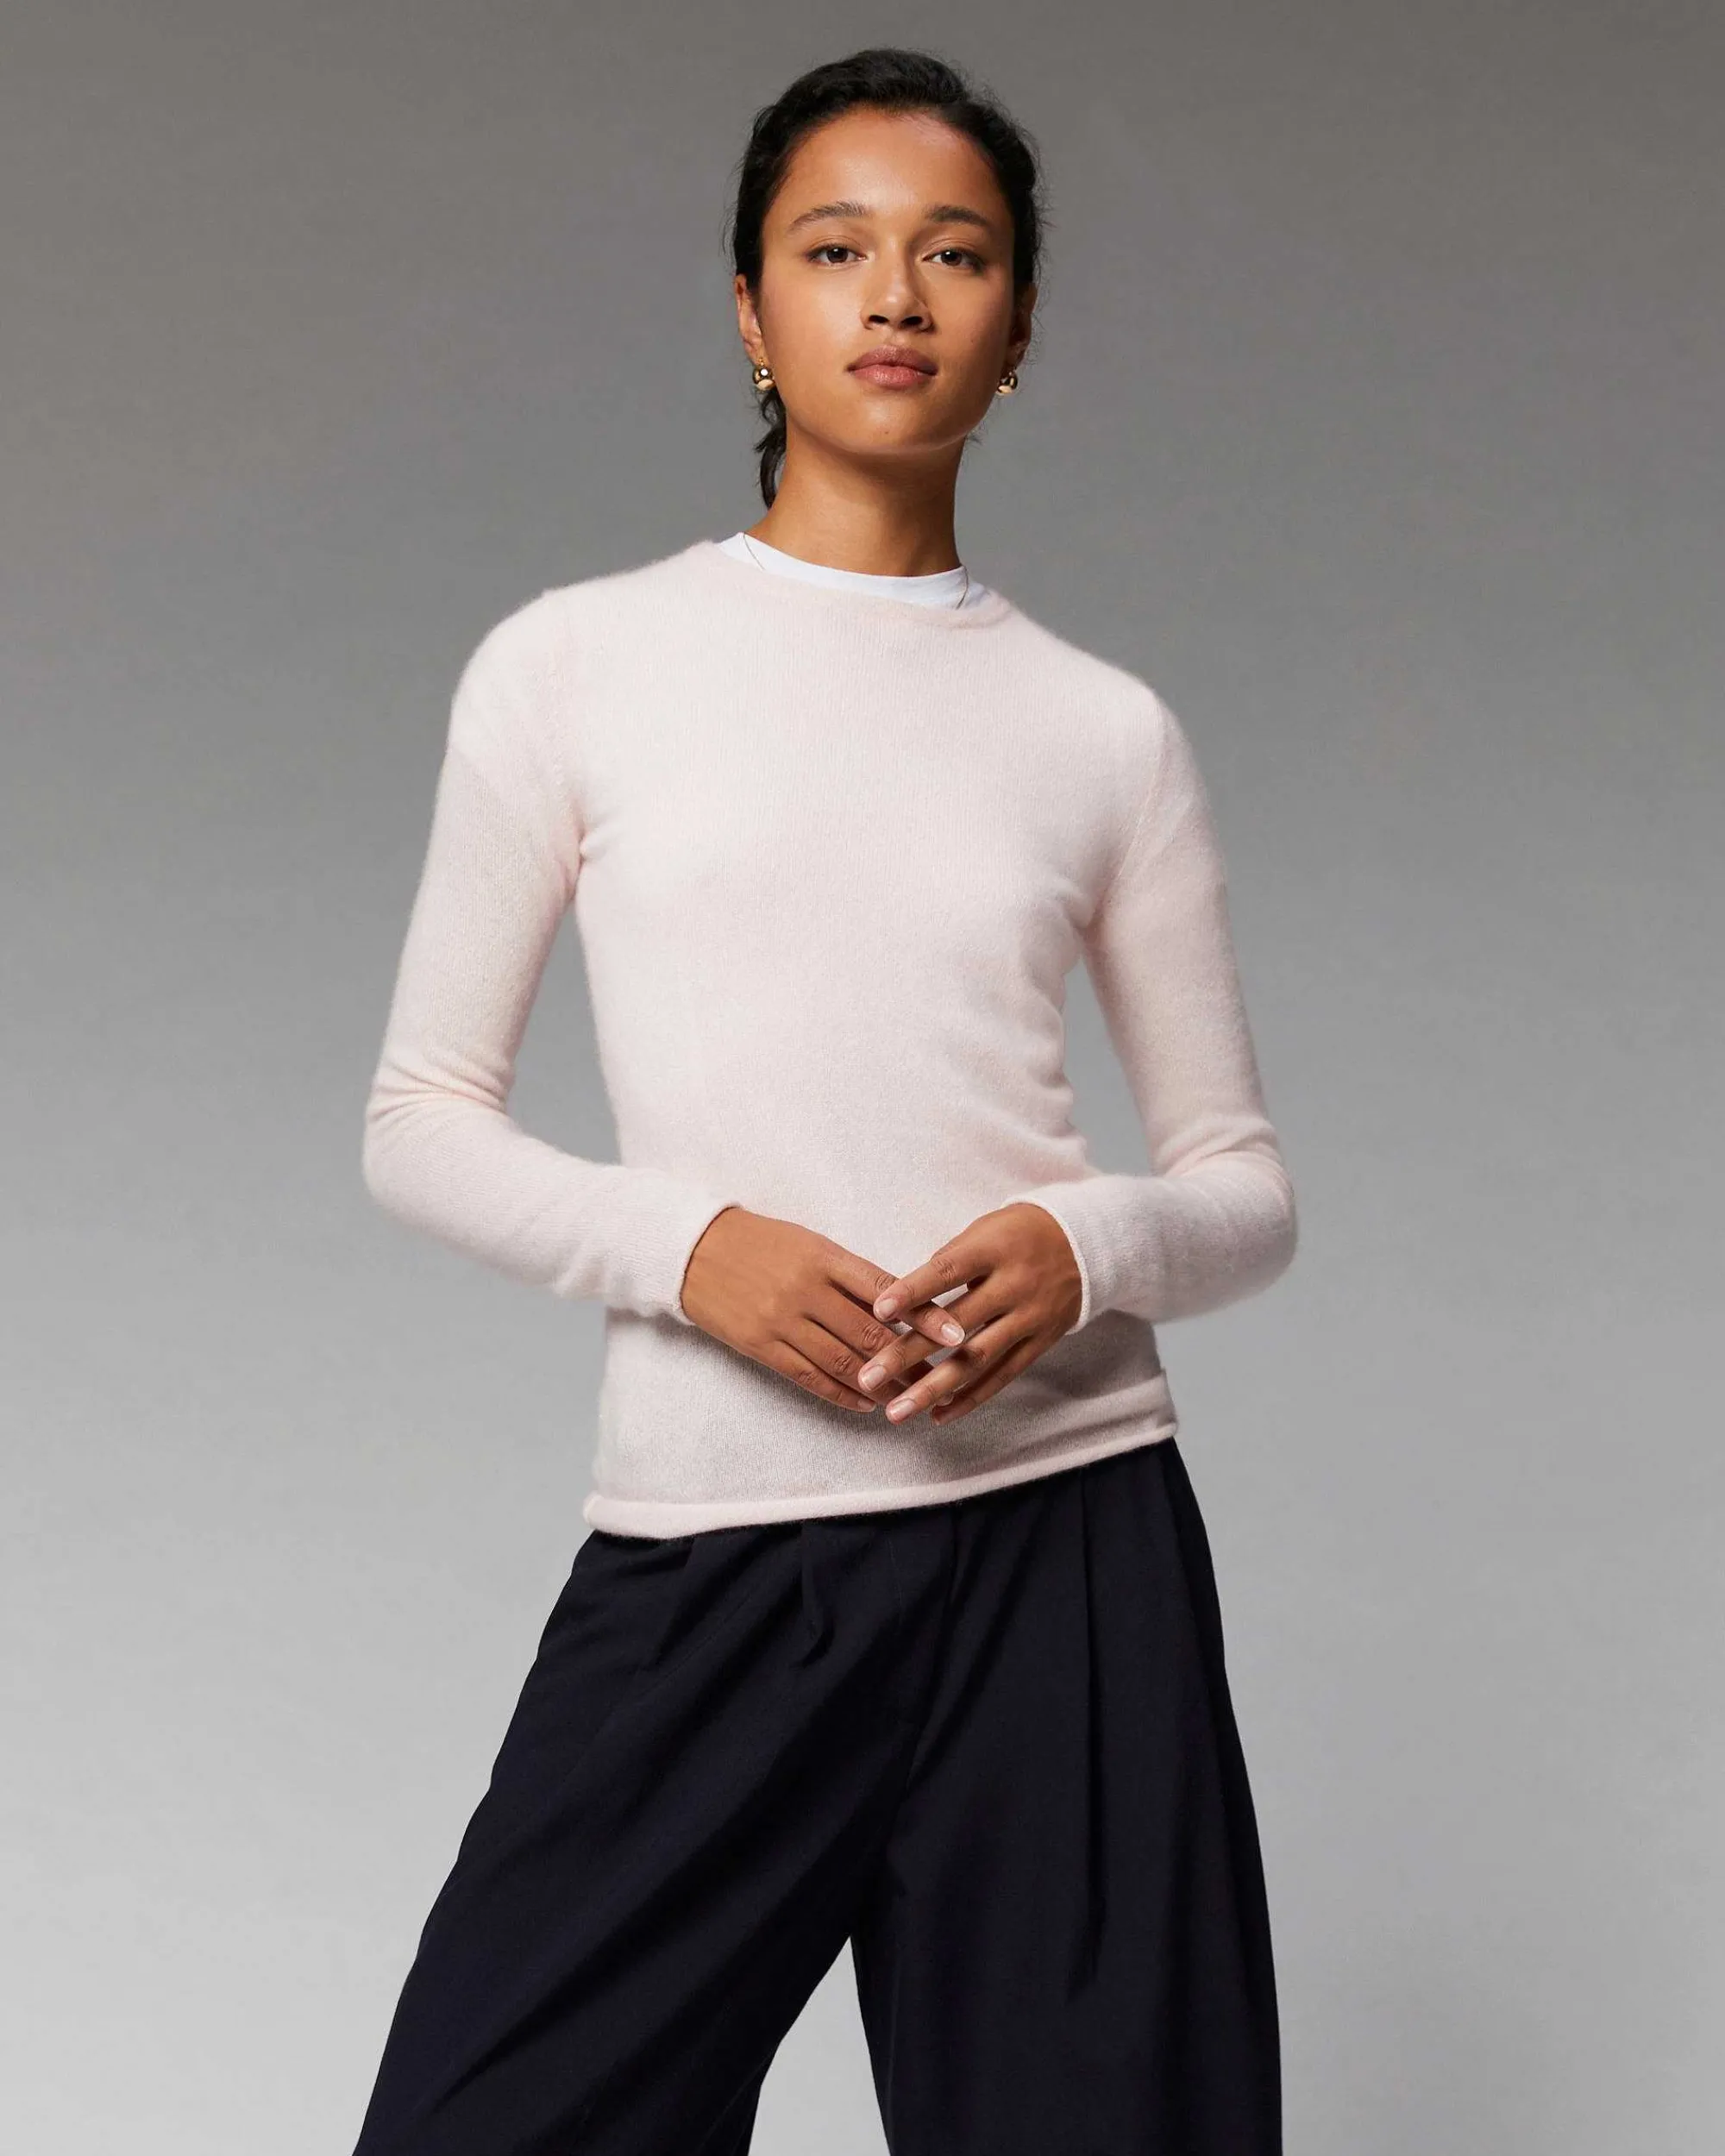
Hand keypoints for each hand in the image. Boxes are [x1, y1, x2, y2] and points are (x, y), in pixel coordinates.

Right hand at [679, 1207, 971, 1413]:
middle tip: (944, 1374)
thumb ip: (852, 1274)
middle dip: (911, 1358)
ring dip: (881, 1383)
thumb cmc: (763, 1243)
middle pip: (870, 1332)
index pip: (886, 1289)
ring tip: (911, 1396)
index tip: (956, 1333)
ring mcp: (782, 1320)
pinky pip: (809, 1376)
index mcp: (825, 1257)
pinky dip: (841, 1393)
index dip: (925, 1315)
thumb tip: (902, 1305)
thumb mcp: (811, 1244)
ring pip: (843, 1360)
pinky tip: (865, 1403)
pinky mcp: (761, 1345)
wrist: (695, 1250)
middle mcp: (807, 1290)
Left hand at [858, 1203, 1082, 1425]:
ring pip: (977, 1360)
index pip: (947, 1271)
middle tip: (868, 1377)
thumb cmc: (1017, 1233)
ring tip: (897, 1411)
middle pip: (955, 1324)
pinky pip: (1003, 1376)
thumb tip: (906, 1299)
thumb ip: (948, 1262)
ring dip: (933, 1388)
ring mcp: (1030, 1317)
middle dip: (907, 1353)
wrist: (1084, 1243)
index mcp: (994, 1250)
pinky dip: (970, 1398)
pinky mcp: (1041, 1342)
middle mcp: (1014, 1285)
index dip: (912, 1291)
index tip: (877, 1311)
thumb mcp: (984, 1230)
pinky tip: (938, 1414)